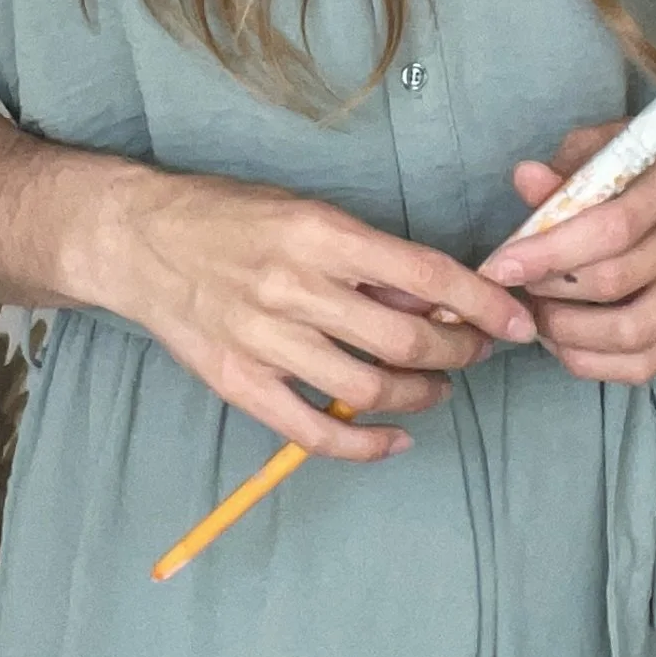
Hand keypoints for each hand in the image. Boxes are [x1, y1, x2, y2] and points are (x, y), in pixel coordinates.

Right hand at [88, 166, 540, 460]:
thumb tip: (435, 298)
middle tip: (476, 352)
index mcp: (320, 233)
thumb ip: (366, 256)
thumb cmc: (228, 215)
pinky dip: (365, 446)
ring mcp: (266, 340)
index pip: (426, 276)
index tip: (517, 321)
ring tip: (437, 387)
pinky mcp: (240, 382)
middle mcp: (296, 287)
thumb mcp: (304, 210)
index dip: (483, 304)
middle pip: (407, 340)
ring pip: (369, 388)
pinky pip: (314, 432)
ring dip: (422, 395)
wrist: (138, 239)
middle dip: (461, 353)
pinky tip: (395, 439)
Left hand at [481, 121, 655, 384]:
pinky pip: (647, 363)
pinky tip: (565, 342)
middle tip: (516, 288)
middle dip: (551, 293)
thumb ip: (568, 168)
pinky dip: (595, 361)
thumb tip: (524, 181)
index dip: (551, 253)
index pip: (613, 226)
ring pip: (633, 333)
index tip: (500, 267)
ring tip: (537, 318)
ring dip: (569, 334)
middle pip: (617, 283)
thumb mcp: (612, 143)